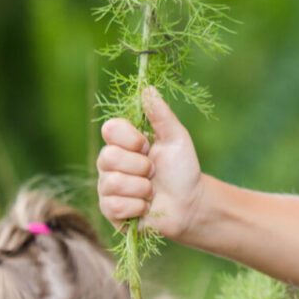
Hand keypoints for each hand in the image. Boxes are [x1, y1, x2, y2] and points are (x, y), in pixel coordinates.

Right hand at [97, 87, 205, 239]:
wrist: (191, 204)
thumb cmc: (182, 170)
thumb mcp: (176, 138)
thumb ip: (161, 114)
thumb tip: (147, 88)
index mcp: (122, 142)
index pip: (109, 129)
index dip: (130, 139)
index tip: (147, 146)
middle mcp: (109, 163)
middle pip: (108, 157)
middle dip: (141, 167)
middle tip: (154, 172)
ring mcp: (107, 187)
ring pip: (112, 183)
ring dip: (142, 189)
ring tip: (152, 191)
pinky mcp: (110, 211)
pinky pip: (114, 206)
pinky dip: (138, 207)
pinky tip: (146, 207)